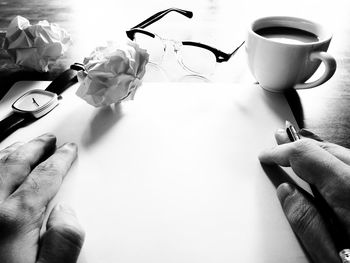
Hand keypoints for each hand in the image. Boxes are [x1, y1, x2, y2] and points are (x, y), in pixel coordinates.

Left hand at [0, 134, 84, 262]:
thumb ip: (63, 243)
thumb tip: (66, 212)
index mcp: (12, 220)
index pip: (44, 177)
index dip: (60, 160)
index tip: (68, 151)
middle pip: (16, 165)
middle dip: (36, 148)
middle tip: (49, 141)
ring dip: (12, 151)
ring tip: (25, 146)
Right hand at [259, 128, 349, 262]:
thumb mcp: (332, 257)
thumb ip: (306, 222)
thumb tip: (286, 193)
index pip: (307, 154)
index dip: (281, 151)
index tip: (267, 155)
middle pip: (326, 148)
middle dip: (297, 145)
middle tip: (278, 142)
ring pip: (342, 153)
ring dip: (316, 150)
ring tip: (297, 150)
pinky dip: (334, 159)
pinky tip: (325, 165)